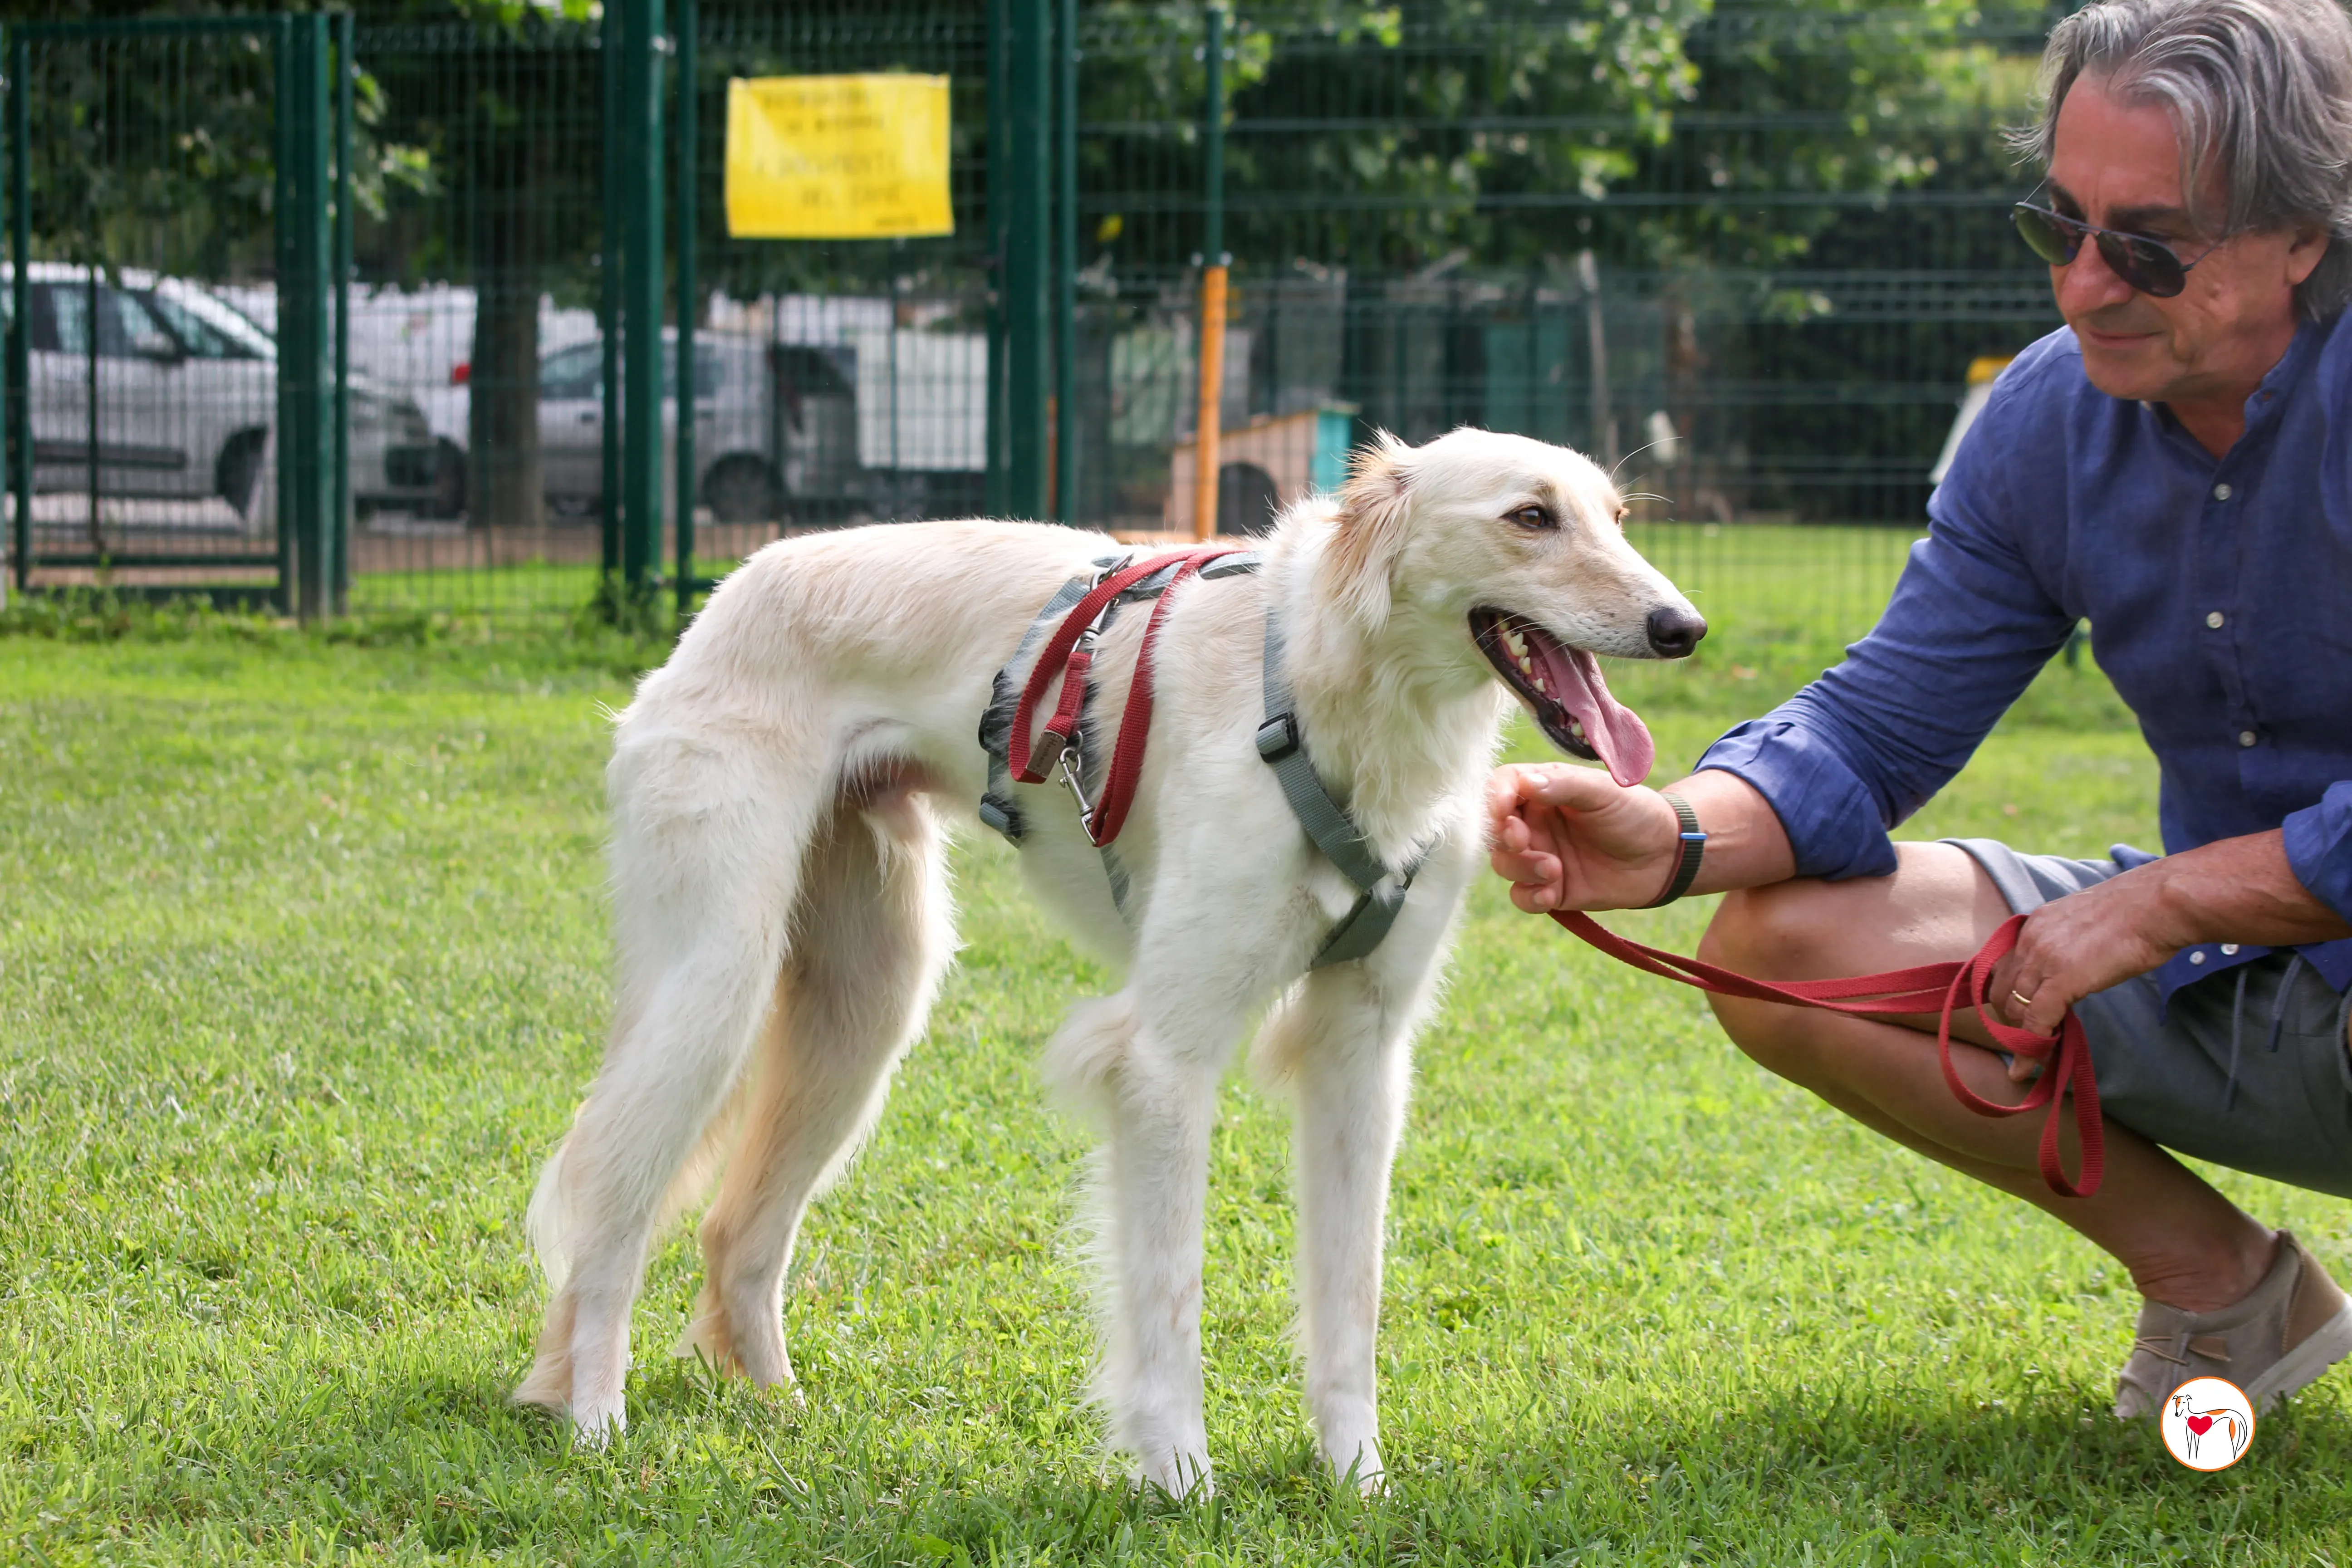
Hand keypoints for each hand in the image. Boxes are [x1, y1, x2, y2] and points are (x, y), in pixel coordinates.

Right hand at [1485, 763, 1681, 912]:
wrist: (1666, 856)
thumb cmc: (1635, 813)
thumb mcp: (1602, 791)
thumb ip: (1562, 785)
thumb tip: (1523, 783)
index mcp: (1543, 790)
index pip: (1502, 788)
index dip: (1494, 798)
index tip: (1503, 810)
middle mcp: (1535, 823)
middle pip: (1495, 830)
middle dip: (1504, 838)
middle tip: (1524, 840)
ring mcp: (1541, 856)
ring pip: (1504, 864)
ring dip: (1520, 867)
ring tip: (1553, 869)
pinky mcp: (1552, 889)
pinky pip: (1523, 896)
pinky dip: (1530, 896)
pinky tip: (1552, 892)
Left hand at [1986, 868, 2183, 1038]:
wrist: (2157, 906)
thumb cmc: (2138, 914)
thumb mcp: (2087, 925)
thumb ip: (2070, 945)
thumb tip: (2073, 970)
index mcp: (2035, 925)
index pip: (2005, 968)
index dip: (2008, 997)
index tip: (2018, 1018)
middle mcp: (2030, 940)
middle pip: (2002, 990)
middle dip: (2010, 1020)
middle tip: (2027, 1040)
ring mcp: (2043, 959)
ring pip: (2014, 1008)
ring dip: (2019, 1036)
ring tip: (2031, 1057)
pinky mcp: (2061, 979)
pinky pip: (2035, 1021)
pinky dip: (2029, 1048)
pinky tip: (2027, 1068)